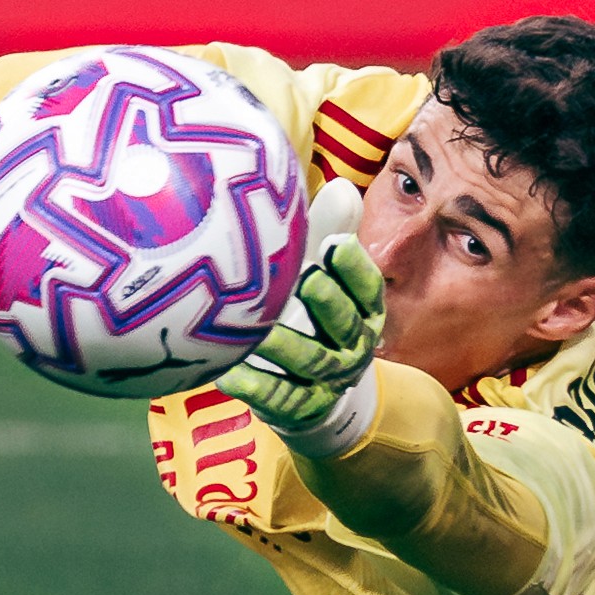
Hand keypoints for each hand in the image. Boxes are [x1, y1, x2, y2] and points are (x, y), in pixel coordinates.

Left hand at [218, 233, 385, 455]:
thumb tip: (343, 186)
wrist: (318, 397)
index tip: (334, 245)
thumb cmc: (316, 318)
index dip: (354, 269)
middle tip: (307, 279)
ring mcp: (327, 380)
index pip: (368, 289)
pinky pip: (277, 397)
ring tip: (257, 328)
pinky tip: (225, 370)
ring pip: (310, 362)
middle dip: (329, 303)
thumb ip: (330, 232)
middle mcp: (353, 345)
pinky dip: (252, 385)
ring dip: (285, 344)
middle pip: (346, 324)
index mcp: (364, 311)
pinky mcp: (298, 407)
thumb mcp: (326, 276)